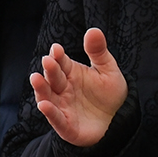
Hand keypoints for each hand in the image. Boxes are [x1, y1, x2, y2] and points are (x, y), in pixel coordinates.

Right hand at [30, 28, 129, 147]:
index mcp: (71, 74)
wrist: (121, 120)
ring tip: (36, 78)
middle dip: (50, 70)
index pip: (62, 63)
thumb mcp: (108, 70)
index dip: (58, 56)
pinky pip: (57, 120)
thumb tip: (93, 30)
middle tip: (48, 60)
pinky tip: (44, 105)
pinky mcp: (67, 127)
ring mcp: (64, 107)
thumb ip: (98, 52)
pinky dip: (50, 113)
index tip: (57, 49)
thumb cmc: (111, 93)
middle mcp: (64, 90)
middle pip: (54, 79)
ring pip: (48, 97)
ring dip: (42, 89)